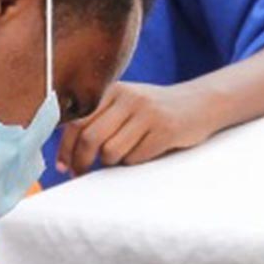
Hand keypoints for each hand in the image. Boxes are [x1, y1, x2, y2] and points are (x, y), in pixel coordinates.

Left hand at [58, 82, 217, 176]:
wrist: (200, 104)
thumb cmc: (155, 112)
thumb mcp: (126, 105)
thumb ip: (99, 119)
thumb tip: (68, 151)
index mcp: (113, 90)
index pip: (77, 121)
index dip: (66, 148)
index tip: (63, 166)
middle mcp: (128, 98)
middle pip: (90, 138)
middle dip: (82, 161)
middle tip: (80, 173)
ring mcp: (147, 113)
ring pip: (111, 152)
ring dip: (112, 163)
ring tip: (124, 156)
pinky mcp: (164, 130)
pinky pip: (135, 158)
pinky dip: (135, 162)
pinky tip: (146, 152)